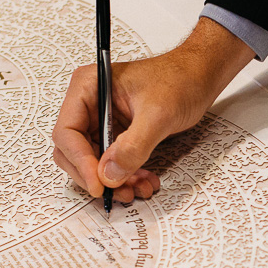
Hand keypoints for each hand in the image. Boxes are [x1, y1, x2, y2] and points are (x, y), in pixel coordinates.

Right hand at [51, 15, 254, 202]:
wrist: (200, 76)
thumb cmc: (180, 79)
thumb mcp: (158, 113)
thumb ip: (133, 145)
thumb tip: (109, 173)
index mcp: (89, 87)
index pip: (68, 132)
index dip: (80, 162)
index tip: (98, 183)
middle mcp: (90, 104)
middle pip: (75, 151)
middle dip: (96, 175)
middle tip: (118, 191)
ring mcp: (102, 120)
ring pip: (93, 162)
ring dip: (113, 180)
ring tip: (137, 188)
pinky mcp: (116, 133)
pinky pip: (111, 162)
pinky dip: (125, 176)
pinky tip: (143, 180)